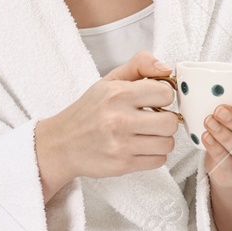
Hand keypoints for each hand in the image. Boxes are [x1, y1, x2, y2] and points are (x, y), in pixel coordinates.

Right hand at [35, 49, 179, 200]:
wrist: (60, 144)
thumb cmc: (88, 112)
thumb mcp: (109, 81)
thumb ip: (140, 65)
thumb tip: (167, 68)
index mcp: (118, 94)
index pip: (166, 93)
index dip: (164, 96)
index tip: (155, 100)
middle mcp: (119, 119)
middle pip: (171, 122)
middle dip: (166, 120)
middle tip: (153, 119)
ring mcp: (120, 145)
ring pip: (167, 143)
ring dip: (161, 139)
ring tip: (146, 134)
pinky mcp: (122, 165)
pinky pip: (158, 160)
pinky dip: (154, 155)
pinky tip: (141, 147)